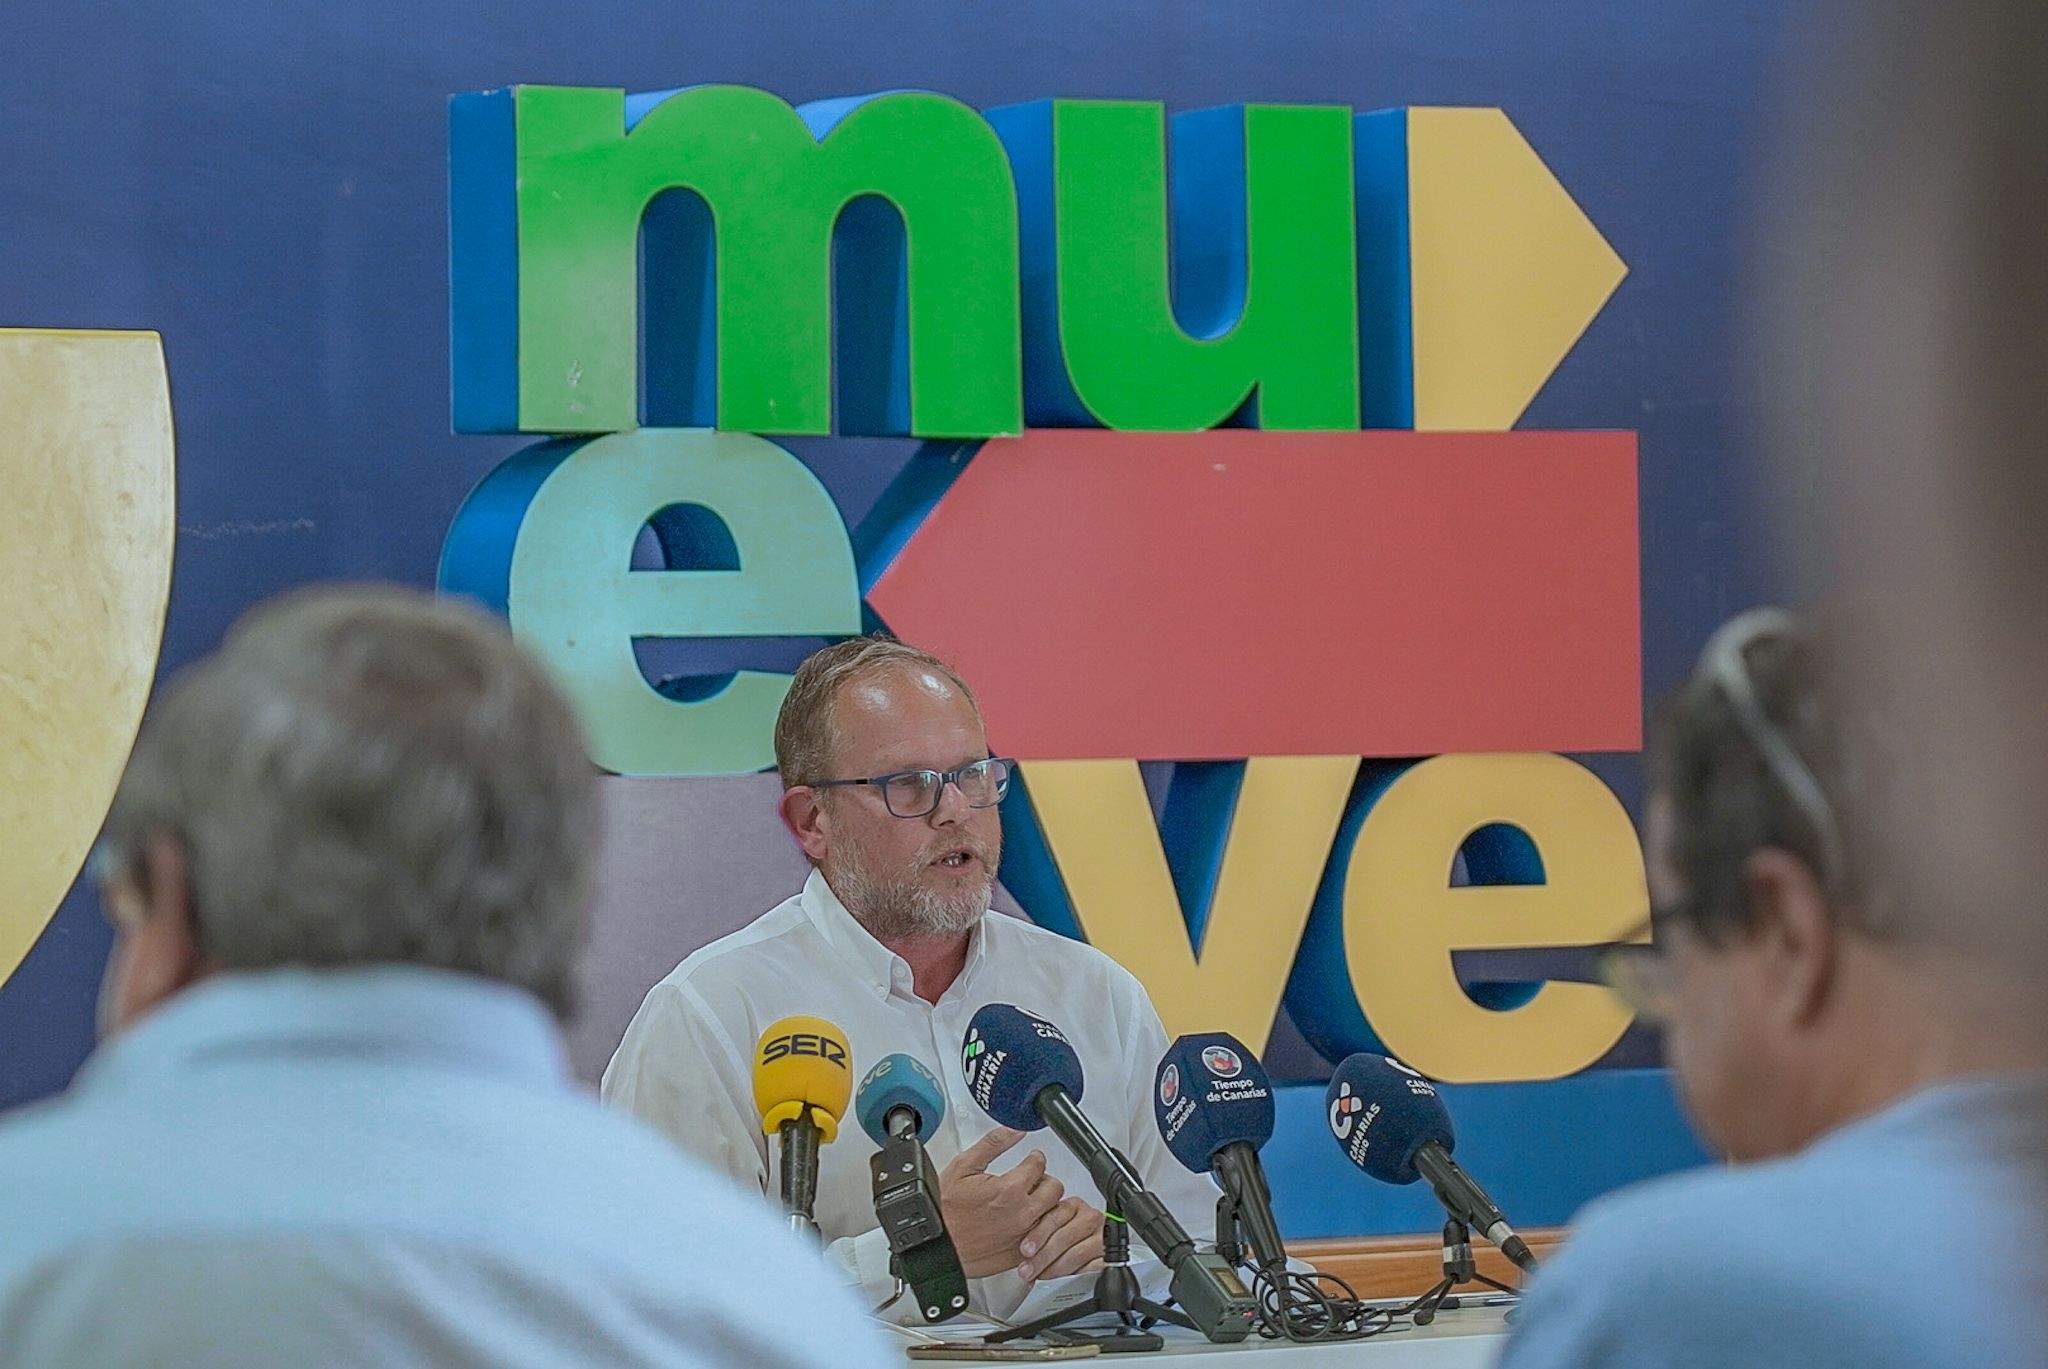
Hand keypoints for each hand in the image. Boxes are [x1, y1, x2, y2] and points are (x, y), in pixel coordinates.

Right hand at [937, 1126, 1067, 1277]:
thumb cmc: (944, 1209)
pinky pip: (1043, 1238)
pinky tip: (1024, 1223)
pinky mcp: (1019, 1254)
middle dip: (1044, 1179)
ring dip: (1045, 1204)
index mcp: (1010, 1189)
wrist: (935, 1245)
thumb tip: (1015, 1130)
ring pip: (1053, 1214)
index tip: (1031, 1159)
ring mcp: (1023, 1236)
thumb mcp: (964, 1166)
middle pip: (1054, 1189)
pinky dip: (1039, 1228)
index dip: (1035, 1158)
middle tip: (1032, 1179)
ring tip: (1029, 1201)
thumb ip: (993, 1144)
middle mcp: (1021, 1214)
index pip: (1039, 1164)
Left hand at [1018, 1196, 1104, 1282]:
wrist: (1089, 1249)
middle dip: (1043, 1256)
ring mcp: (1101, 1237)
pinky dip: (1073, 1276)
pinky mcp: (1108, 1257)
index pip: (1055, 1217)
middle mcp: (1090, 1218)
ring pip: (1076, 1254)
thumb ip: (1039, 1229)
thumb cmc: (1060, 1237)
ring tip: (1039, 1276)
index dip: (1038, 1235)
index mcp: (1074, 1206)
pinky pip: (1091, 1268)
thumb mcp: (1050, 1227)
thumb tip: (1020, 1247)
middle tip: (1027, 1270)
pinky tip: (1060, 1280)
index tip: (1025, 1250)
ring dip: (1055, 1268)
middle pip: (1065, 1236)